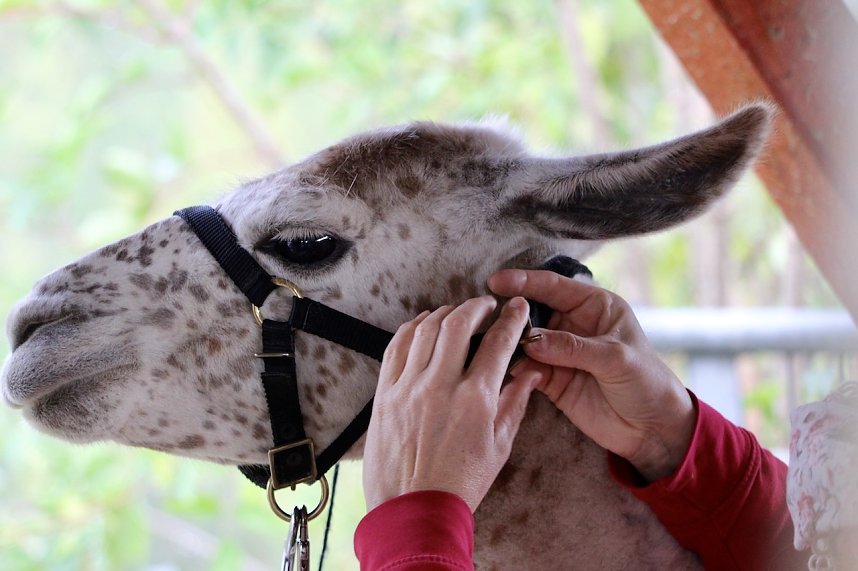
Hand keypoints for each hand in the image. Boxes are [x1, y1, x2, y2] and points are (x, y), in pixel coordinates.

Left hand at [362, 296, 538, 512]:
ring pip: (425, 329)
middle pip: (458, 323)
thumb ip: (516, 403)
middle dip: (476, 306)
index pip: (498, 343)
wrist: (414, 511)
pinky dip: (411, 328)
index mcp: (475, 401)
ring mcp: (408, 388)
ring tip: (456, 312)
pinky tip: (422, 324)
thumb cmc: (459, 483)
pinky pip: (396, 346)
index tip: (517, 309)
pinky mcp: (385, 394)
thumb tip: (530, 372)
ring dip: (444, 313)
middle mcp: (440, 387)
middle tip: (486, 305)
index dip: (511, 319)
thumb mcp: (499, 446)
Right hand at [488, 270, 695, 481]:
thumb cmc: (646, 381)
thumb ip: (572, 347)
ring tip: (492, 345)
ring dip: (510, 343)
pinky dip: (515, 368)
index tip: (497, 282)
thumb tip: (530, 340)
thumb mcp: (614, 358)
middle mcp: (574, 325)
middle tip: (490, 317)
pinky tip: (507, 369)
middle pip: (534, 311)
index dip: (525, 282)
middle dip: (512, 313)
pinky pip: (527, 369)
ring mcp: (560, 353)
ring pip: (525, 341)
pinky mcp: (552, 379)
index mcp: (594, 306)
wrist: (653, 429)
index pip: (554, 287)